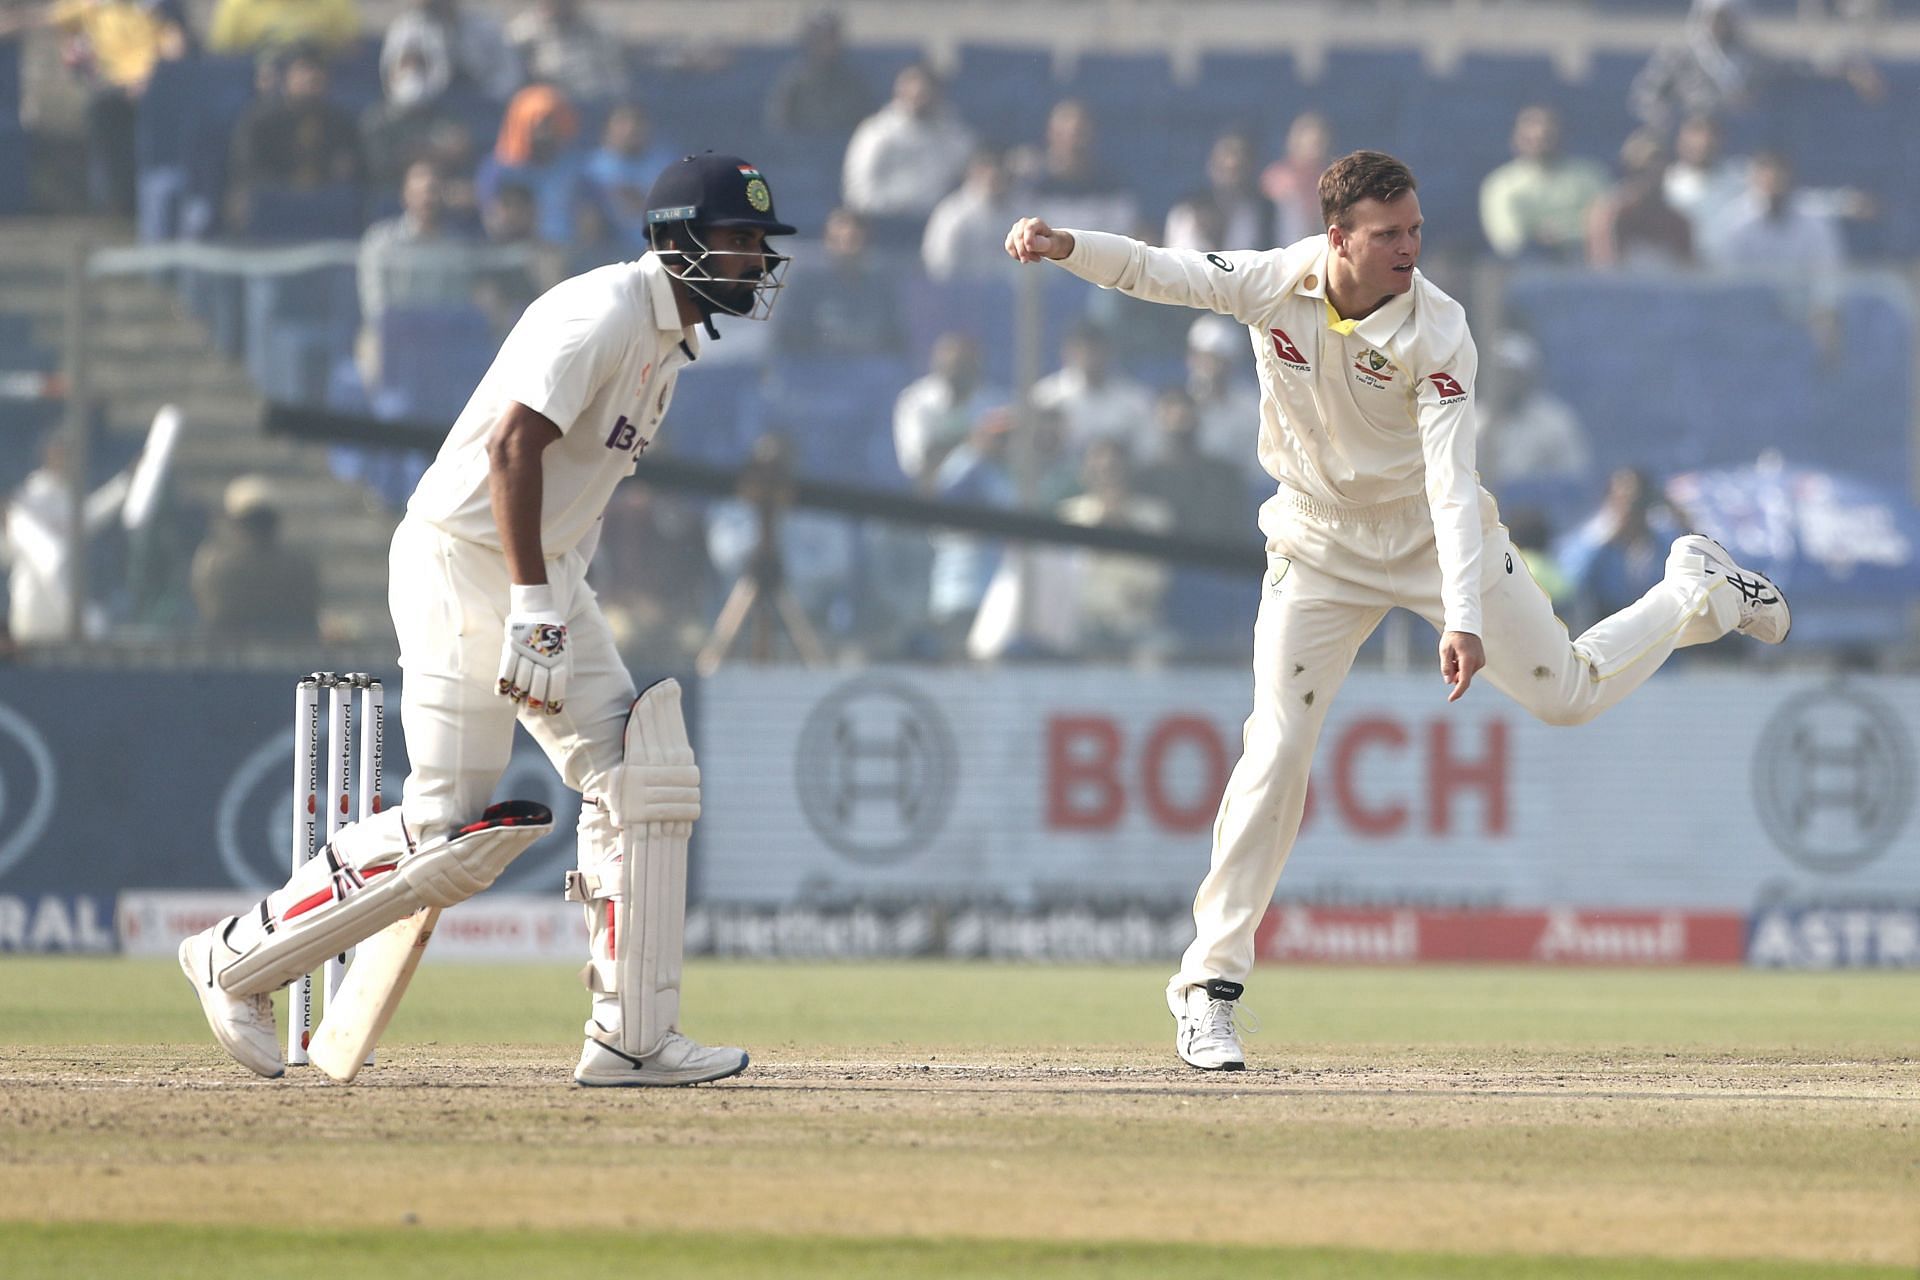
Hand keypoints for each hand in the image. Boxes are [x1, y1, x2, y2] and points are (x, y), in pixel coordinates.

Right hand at [498, 589, 568, 712]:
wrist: (536, 605)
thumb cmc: (551, 627)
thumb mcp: (565, 641)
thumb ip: (567, 660)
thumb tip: (568, 680)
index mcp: (559, 655)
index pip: (558, 682)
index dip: (554, 699)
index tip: (552, 712)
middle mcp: (543, 654)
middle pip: (539, 683)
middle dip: (536, 701)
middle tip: (532, 711)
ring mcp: (526, 650)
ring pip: (521, 678)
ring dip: (518, 694)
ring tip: (516, 702)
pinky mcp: (511, 644)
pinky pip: (506, 666)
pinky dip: (504, 681)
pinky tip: (502, 691)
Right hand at [1005, 216, 1073, 263]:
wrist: (1046, 243)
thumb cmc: (1050, 243)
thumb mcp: (1051, 244)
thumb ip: (1042, 244)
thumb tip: (1029, 245)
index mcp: (1036, 222)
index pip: (1028, 229)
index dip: (1028, 240)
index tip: (1031, 250)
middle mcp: (1024, 223)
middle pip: (1018, 237)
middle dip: (1024, 251)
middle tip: (1037, 260)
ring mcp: (1016, 229)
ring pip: (1012, 242)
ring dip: (1021, 255)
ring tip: (1033, 259)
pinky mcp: (1011, 236)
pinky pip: (1009, 247)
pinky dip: (1016, 255)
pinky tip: (1025, 258)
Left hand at [1438, 631, 1483, 702]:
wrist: (1465, 624)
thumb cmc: (1453, 636)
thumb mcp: (1444, 650)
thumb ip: (1446, 667)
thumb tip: (1449, 682)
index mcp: (1468, 660)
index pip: (1464, 681)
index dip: (1457, 692)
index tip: (1450, 699)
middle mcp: (1477, 662)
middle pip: (1464, 678)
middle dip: (1454, 676)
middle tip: (1449, 661)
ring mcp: (1481, 661)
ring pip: (1466, 674)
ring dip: (1458, 670)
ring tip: (1454, 655)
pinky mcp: (1482, 660)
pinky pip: (1470, 669)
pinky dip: (1463, 667)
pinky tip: (1459, 655)